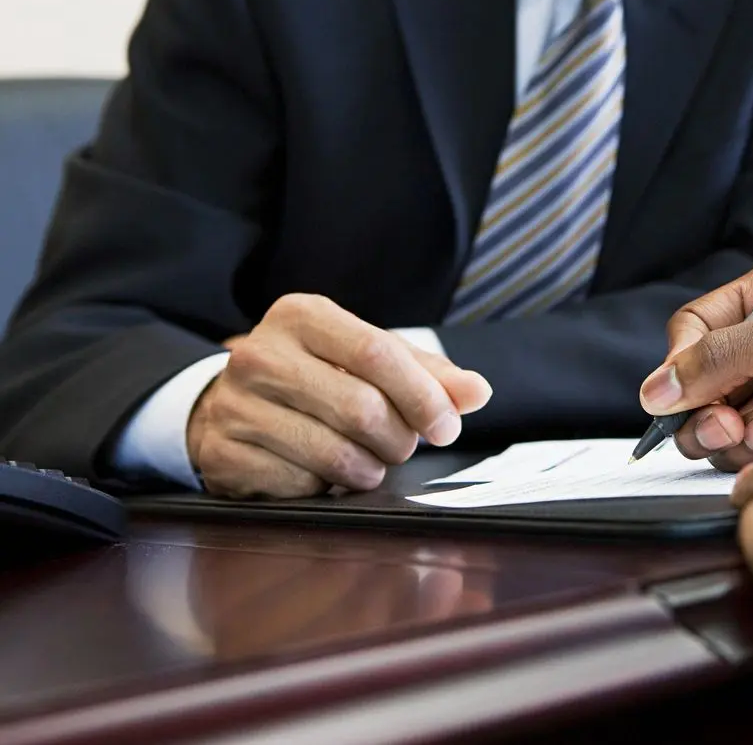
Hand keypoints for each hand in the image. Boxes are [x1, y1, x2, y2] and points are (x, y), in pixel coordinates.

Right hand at [188, 294, 491, 497]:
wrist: (224, 405)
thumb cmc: (314, 377)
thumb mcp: (367, 361)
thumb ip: (427, 374)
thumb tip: (477, 392)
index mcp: (302, 316)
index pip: (377, 352)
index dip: (422, 395)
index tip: (446, 425)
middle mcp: (260, 353)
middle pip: (361, 407)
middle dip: (398, 438)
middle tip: (402, 445)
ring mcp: (235, 405)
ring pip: (335, 453)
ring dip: (369, 469)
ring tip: (369, 460)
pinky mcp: (224, 453)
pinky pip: (302, 484)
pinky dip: (327, 487)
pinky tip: (322, 471)